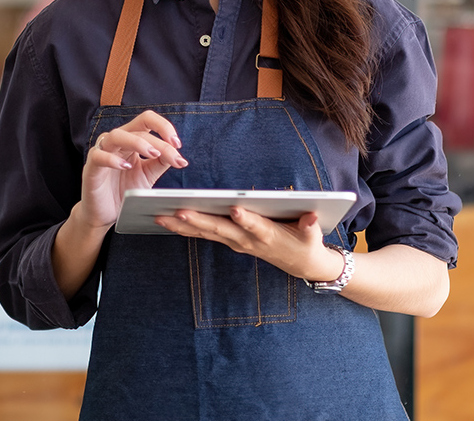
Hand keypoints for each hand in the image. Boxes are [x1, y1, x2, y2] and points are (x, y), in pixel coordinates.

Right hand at [75, 110, 187, 229]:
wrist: (105, 213)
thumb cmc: (124, 190)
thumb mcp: (148, 175)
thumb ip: (161, 162)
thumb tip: (178, 156)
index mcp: (131, 139)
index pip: (147, 121)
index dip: (164, 127)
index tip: (178, 145)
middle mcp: (117, 141)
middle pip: (137, 127)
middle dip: (159, 140)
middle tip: (174, 156)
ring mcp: (102, 151)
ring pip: (117, 136)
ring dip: (138, 142)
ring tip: (153, 154)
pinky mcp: (91, 167)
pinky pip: (99, 156)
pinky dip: (113, 159)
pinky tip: (126, 166)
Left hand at [155, 208, 345, 282]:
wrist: (302, 264)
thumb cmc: (307, 243)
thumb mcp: (313, 235)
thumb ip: (310, 225)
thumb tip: (310, 216)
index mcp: (268, 235)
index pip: (256, 226)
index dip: (246, 219)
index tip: (235, 209)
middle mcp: (247, 240)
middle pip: (221, 229)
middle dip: (199, 220)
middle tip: (179, 211)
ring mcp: (236, 242)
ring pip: (207, 233)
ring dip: (183, 225)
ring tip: (161, 216)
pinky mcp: (230, 242)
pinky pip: (205, 235)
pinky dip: (186, 228)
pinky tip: (167, 221)